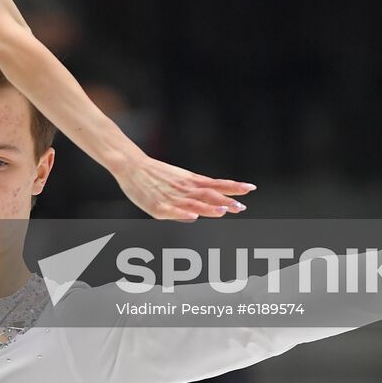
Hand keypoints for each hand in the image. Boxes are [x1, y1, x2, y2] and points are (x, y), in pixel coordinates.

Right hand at [113, 153, 254, 220]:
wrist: (130, 165)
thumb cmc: (154, 174)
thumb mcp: (179, 178)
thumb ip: (194, 192)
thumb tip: (207, 209)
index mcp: (190, 181)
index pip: (216, 184)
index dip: (233, 186)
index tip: (250, 188)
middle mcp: (184, 188)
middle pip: (208, 194)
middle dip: (225, 201)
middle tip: (241, 206)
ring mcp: (171, 197)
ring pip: (193, 203)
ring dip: (209, 208)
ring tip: (223, 211)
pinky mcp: (157, 207)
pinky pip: (172, 211)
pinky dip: (183, 213)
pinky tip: (194, 217)